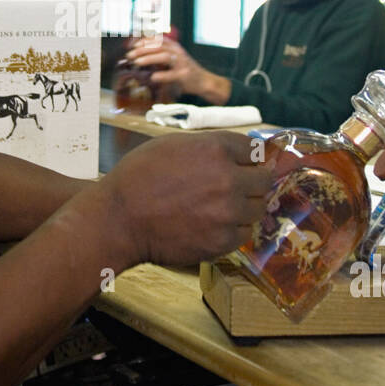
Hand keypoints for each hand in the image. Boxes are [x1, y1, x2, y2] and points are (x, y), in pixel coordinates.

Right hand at [97, 131, 274, 267]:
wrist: (119, 219)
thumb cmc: (138, 177)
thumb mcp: (172, 145)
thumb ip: (208, 146)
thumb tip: (235, 151)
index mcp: (216, 149)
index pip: (256, 151)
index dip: (251, 158)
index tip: (248, 165)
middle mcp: (229, 178)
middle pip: (264, 180)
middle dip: (253, 182)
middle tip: (237, 188)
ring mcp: (228, 212)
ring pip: (258, 208)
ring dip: (245, 207)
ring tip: (221, 209)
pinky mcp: (223, 240)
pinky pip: (244, 233)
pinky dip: (233, 230)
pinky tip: (213, 226)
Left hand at [123, 36, 208, 97]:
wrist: (203, 81)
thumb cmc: (184, 71)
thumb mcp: (172, 60)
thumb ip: (159, 57)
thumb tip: (138, 58)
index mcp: (174, 47)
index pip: (157, 39)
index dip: (144, 41)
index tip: (132, 45)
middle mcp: (178, 52)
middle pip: (158, 46)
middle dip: (142, 50)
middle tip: (130, 55)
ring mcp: (182, 63)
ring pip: (164, 56)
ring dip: (149, 58)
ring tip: (137, 63)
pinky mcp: (185, 74)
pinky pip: (172, 74)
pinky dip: (162, 75)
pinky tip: (153, 77)